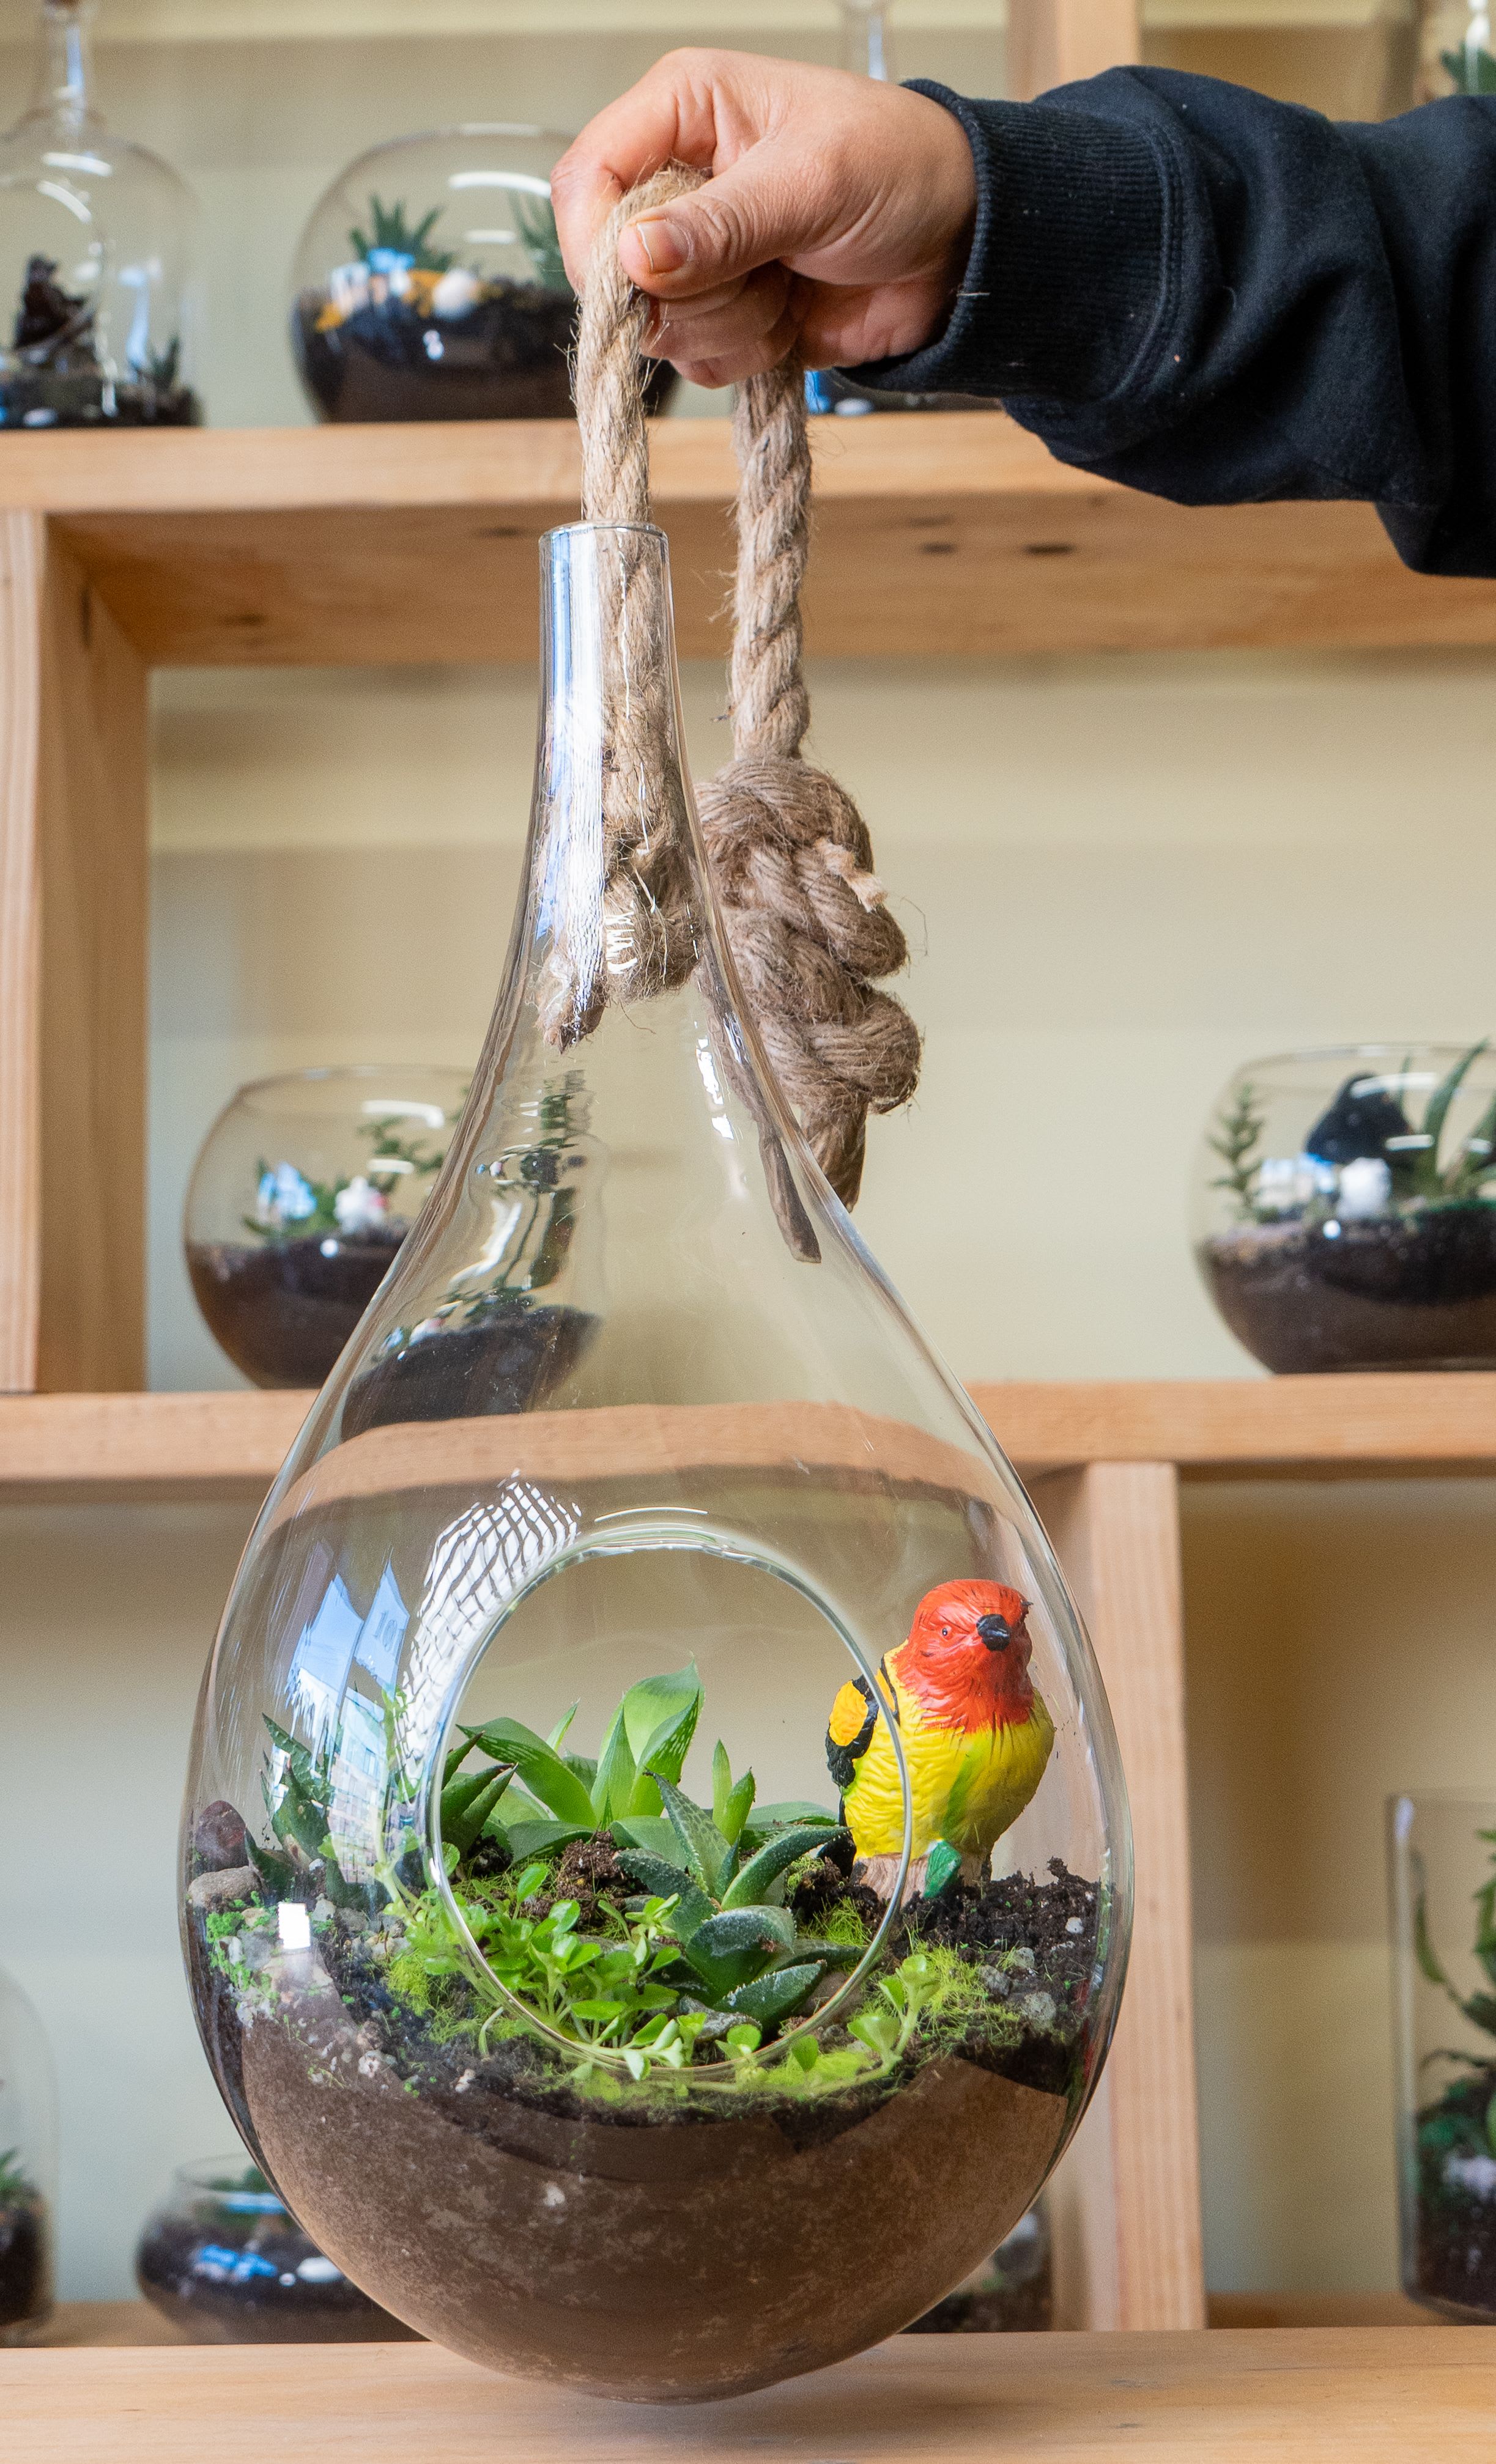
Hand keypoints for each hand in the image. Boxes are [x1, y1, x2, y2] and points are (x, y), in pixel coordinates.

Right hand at [551, 49, 976, 385]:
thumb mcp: (812, 182)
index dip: (597, 242)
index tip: (636, 284)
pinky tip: (790, 316)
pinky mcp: (725, 315)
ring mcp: (698, 258)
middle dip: (689, 295)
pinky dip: (747, 354)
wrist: (960, 242)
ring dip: (729, 327)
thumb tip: (632, 257)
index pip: (588, 178)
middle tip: (761, 272)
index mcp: (682, 112)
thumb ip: (720, 224)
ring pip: (657, 326)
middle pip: (613, 270)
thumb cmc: (900, 169)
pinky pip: (698, 361)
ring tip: (787, 284)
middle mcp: (677, 183)